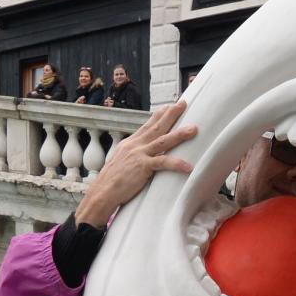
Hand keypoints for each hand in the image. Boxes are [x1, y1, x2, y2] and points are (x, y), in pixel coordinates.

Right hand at [76, 103, 194, 226]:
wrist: (102, 192)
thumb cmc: (112, 181)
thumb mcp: (122, 161)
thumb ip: (134, 154)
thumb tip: (143, 154)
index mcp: (131, 143)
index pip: (147, 125)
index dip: (159, 115)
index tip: (169, 105)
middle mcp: (135, 145)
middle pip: (156, 127)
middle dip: (171, 115)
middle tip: (183, 103)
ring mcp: (139, 155)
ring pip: (162, 141)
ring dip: (179, 134)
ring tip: (193, 129)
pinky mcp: (142, 167)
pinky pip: (162, 164)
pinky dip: (176, 164)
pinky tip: (188, 166)